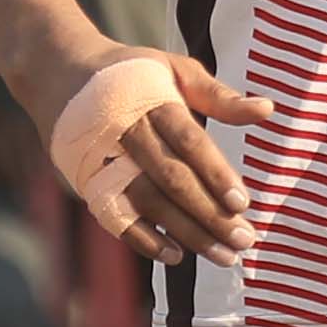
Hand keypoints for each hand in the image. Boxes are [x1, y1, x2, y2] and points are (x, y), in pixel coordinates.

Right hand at [55, 48, 270, 259]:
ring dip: (186, 233)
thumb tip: (267, 109)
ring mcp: (103, 161)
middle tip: (243, 241)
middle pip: (172, 179)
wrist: (58, 73)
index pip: (188, 142)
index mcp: (152, 102)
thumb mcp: (174, 70)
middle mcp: (126, 134)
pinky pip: (115, 217)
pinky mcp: (88, 182)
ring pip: (148, 203)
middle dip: (209, 213)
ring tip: (222, 256)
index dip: (215, 174)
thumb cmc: (131, 74)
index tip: (243, 203)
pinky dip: (144, 239)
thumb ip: (219, 96)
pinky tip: (176, 256)